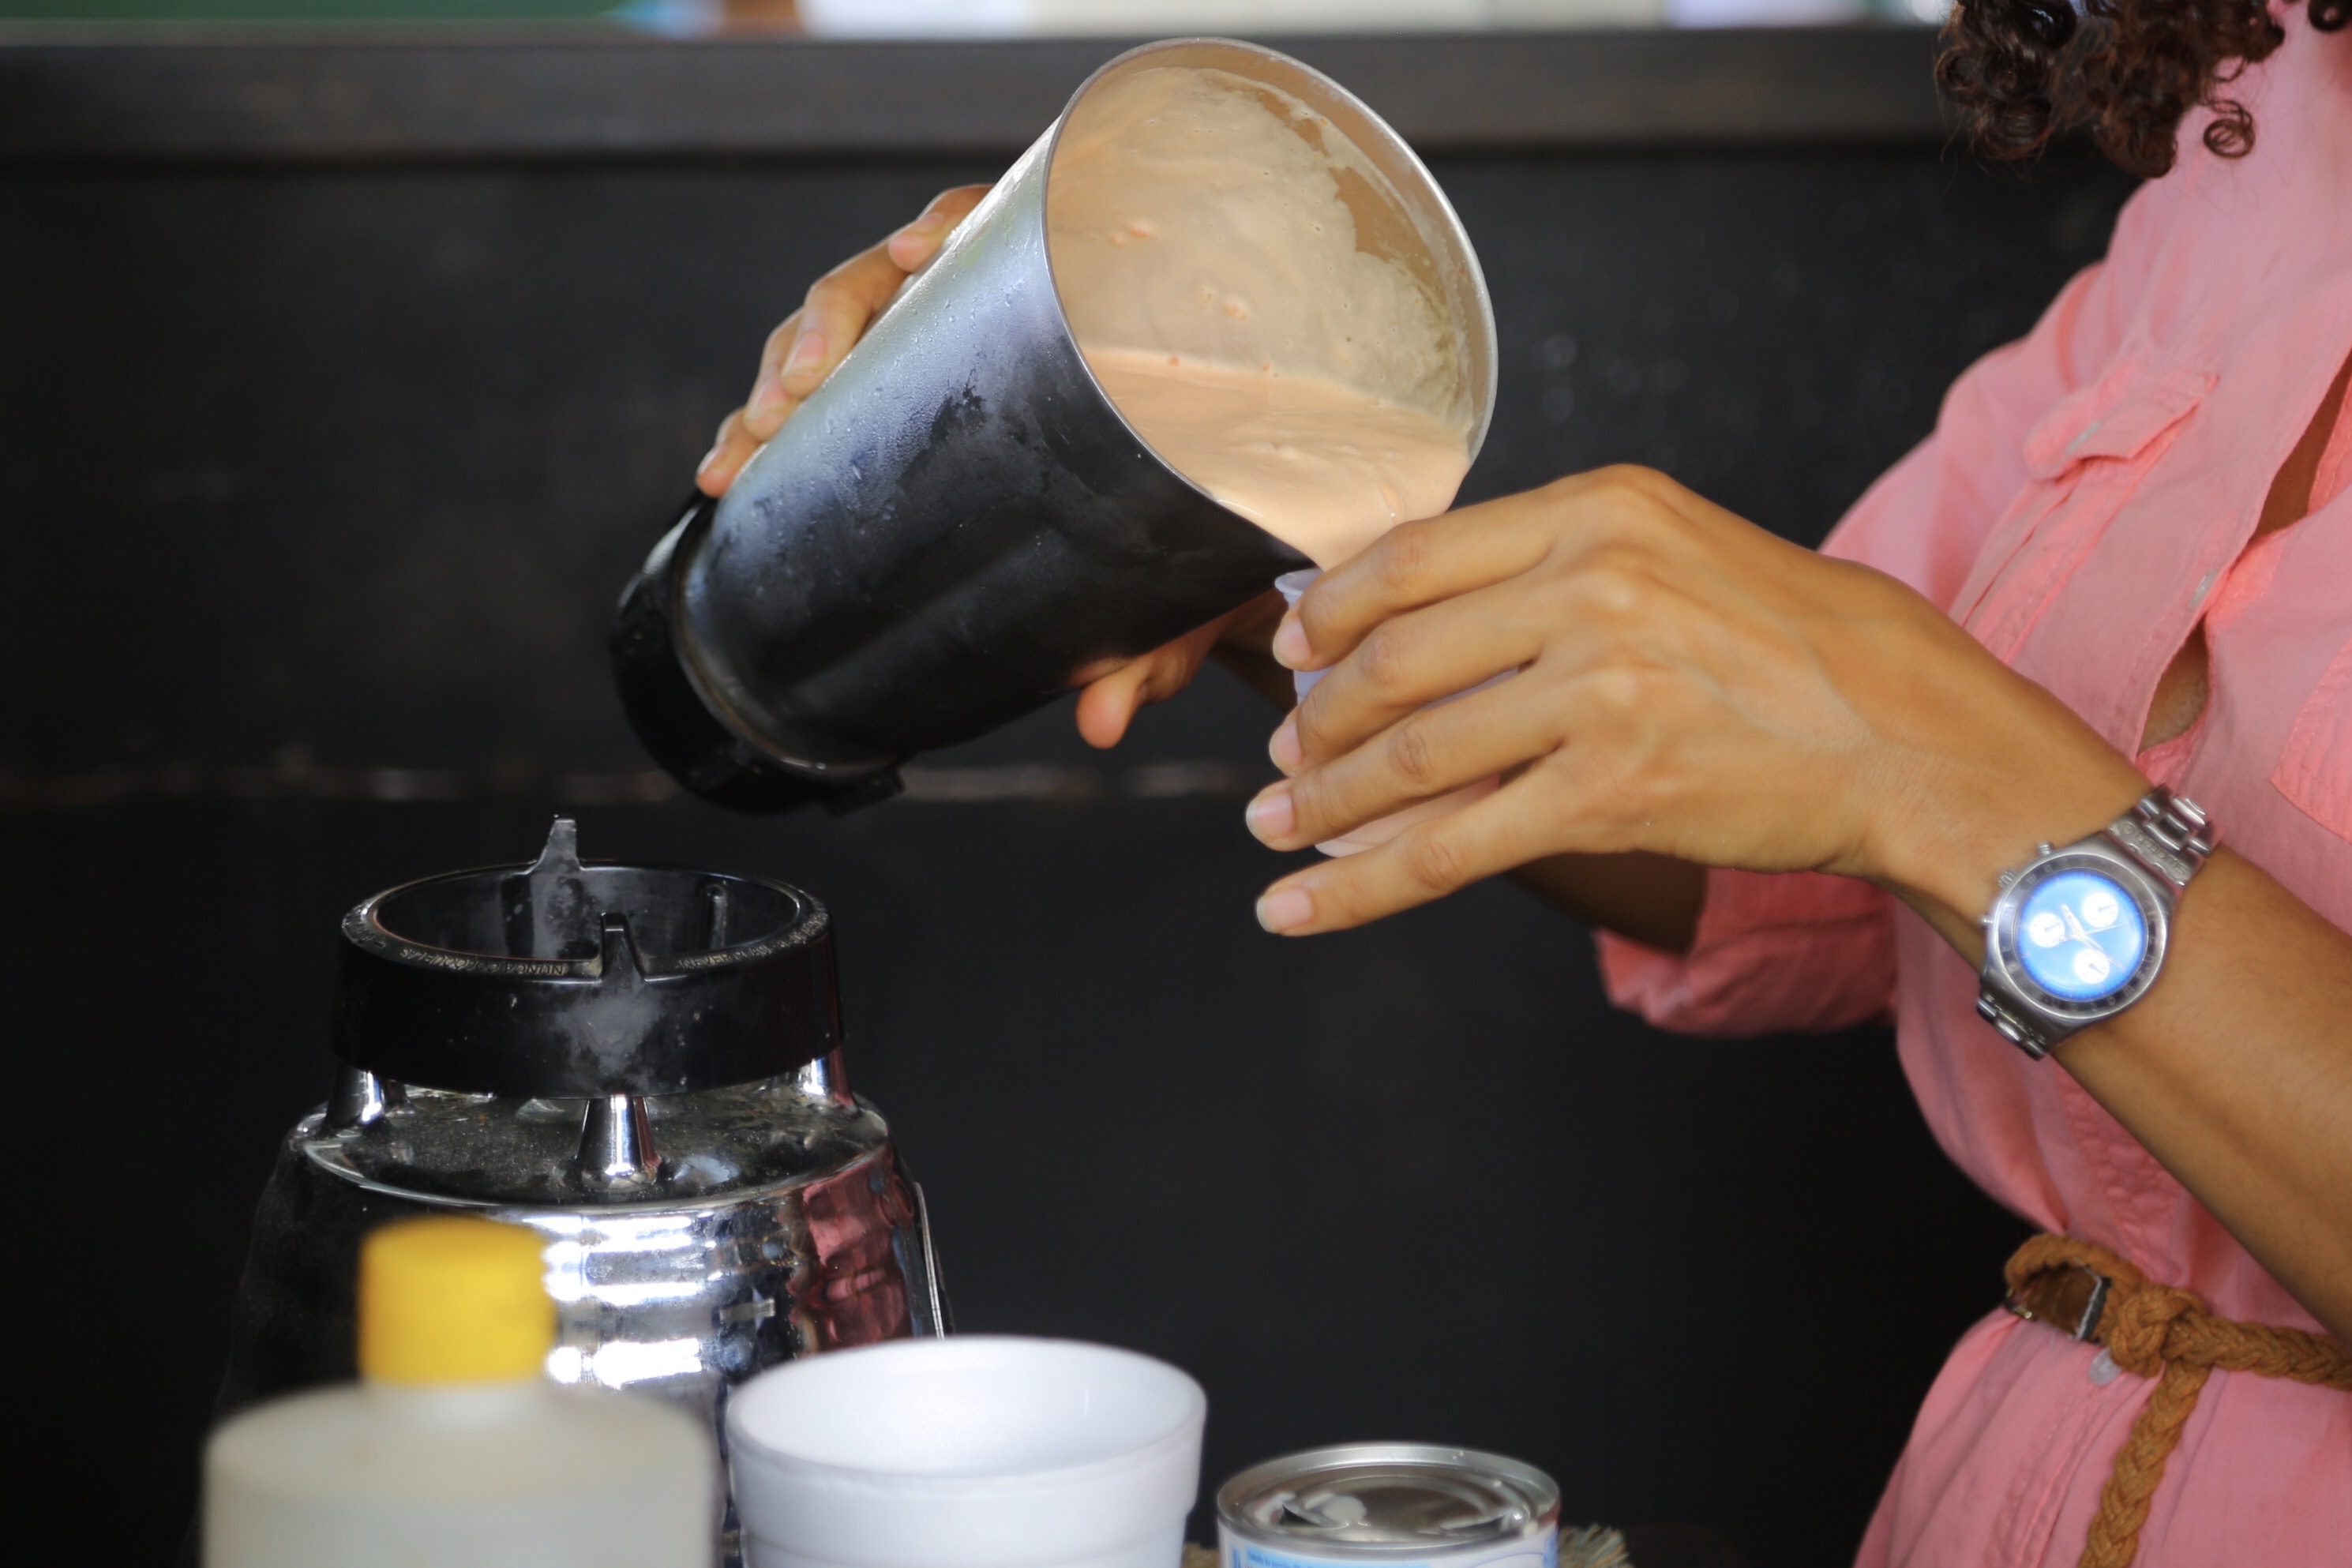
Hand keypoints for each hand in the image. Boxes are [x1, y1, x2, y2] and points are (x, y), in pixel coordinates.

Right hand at [694, 183, 1265, 745]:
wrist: (1203, 522)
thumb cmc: (1201, 525)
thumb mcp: (1185, 581)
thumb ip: (1156, 642)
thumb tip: (1103, 720)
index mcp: (1073, 307)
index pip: (997, 227)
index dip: (948, 228)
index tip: (914, 256)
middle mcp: (992, 309)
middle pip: (885, 276)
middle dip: (825, 331)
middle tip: (794, 395)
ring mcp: (935, 344)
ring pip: (834, 331)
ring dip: (778, 383)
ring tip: (742, 451)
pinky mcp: (897, 392)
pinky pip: (820, 392)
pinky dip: (769, 429)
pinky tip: (731, 474)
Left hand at [1242, 465, 2149, 937]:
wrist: (1913, 732)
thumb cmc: (1798, 644)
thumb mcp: (1677, 551)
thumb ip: (1556, 567)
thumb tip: (1422, 616)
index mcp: (1599, 512)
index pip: (1412, 555)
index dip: (1328, 611)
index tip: (1291, 645)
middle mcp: (1593, 586)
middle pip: (1394, 658)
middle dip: (1316, 718)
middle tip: (1280, 751)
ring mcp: (1601, 689)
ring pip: (1410, 757)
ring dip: (1322, 802)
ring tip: (1275, 827)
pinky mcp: (1613, 790)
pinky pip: (1453, 847)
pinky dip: (1360, 887)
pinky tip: (1303, 909)